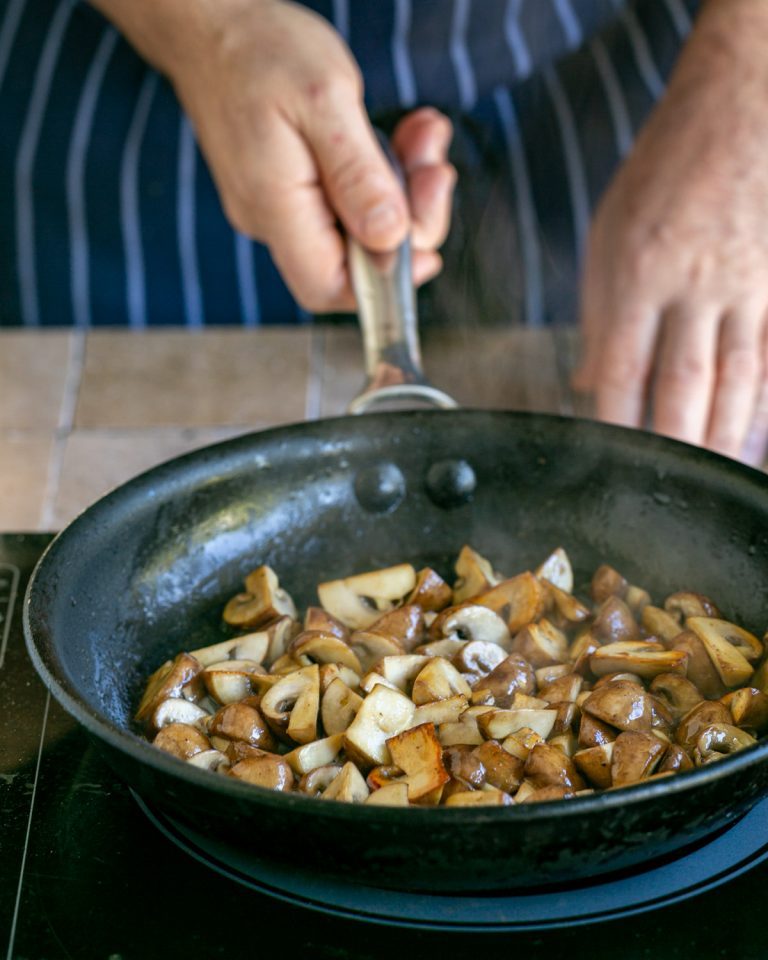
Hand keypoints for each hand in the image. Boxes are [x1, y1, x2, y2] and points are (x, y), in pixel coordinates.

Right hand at [91, 0, 454, 312]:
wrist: (210, 23)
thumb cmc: (258, 50)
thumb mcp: (323, 100)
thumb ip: (357, 175)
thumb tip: (389, 236)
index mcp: (274, 206)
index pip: (328, 286)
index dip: (380, 282)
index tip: (426, 252)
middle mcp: (272, 219)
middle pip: (353, 260)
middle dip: (409, 219)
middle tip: (435, 167)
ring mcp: (280, 207)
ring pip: (356, 228)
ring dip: (403, 189)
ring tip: (423, 136)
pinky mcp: (290, 189)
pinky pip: (345, 201)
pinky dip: (381, 175)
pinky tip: (401, 138)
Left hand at [574, 0, 767, 461]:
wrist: (738, 111)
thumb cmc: (662, 173)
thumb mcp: (608, 236)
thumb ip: (599, 314)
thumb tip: (591, 381)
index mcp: (637, 275)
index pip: (623, 371)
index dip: (616, 425)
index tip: (609, 460)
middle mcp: (693, 289)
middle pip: (684, 387)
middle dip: (675, 446)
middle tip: (666, 491)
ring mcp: (746, 288)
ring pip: (736, 381)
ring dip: (723, 435)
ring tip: (710, 474)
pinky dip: (764, 399)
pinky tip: (755, 432)